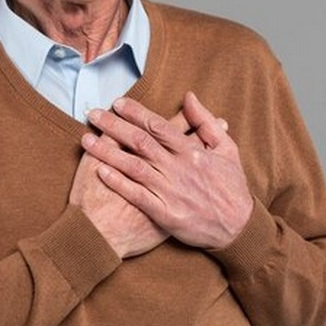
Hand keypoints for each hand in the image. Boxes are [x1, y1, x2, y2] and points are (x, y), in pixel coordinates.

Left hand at [82, 92, 253, 249]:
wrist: (238, 228)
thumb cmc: (231, 187)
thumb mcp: (227, 150)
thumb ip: (205, 122)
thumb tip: (189, 96)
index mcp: (192, 152)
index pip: (158, 126)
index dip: (136, 113)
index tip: (117, 103)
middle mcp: (179, 169)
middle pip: (140, 142)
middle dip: (114, 126)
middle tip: (93, 114)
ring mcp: (171, 191)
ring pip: (133, 166)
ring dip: (107, 151)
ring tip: (86, 139)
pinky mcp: (165, 214)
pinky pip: (136, 195)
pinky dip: (118, 183)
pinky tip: (100, 172)